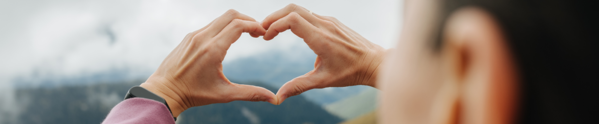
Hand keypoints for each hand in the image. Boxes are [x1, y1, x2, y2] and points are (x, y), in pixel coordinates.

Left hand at [140, 9, 276, 116]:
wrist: (164, 91)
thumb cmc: (194, 94)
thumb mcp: (224, 94)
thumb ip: (250, 93)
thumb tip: (273, 99)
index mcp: (213, 50)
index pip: (238, 25)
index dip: (254, 26)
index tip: (263, 35)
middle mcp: (203, 38)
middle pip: (231, 15)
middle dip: (248, 20)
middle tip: (257, 32)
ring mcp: (194, 35)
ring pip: (220, 19)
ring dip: (236, 22)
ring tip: (246, 34)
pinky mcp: (189, 37)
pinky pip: (210, 25)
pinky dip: (224, 27)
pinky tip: (229, 39)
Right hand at [262, 4, 385, 104]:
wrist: (374, 62)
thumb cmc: (351, 73)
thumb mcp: (323, 81)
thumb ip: (299, 86)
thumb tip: (278, 97)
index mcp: (321, 39)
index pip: (292, 20)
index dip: (274, 25)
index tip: (266, 38)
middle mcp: (324, 25)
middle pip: (292, 9)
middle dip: (273, 17)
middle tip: (262, 30)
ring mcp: (329, 21)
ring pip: (300, 10)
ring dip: (283, 17)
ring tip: (272, 31)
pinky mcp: (332, 22)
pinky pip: (309, 15)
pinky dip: (295, 19)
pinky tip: (290, 31)